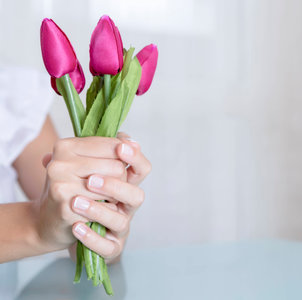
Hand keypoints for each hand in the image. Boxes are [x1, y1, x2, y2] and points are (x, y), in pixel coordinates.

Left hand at [36, 135, 149, 257]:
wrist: (58, 223)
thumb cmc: (79, 191)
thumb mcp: (85, 166)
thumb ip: (98, 150)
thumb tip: (117, 135)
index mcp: (126, 183)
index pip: (141, 169)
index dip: (134, 158)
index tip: (120, 147)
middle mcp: (127, 206)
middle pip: (136, 195)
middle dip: (114, 186)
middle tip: (90, 179)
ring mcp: (119, 228)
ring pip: (120, 221)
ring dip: (98, 211)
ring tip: (75, 202)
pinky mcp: (109, 248)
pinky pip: (107, 247)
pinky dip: (92, 238)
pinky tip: (76, 227)